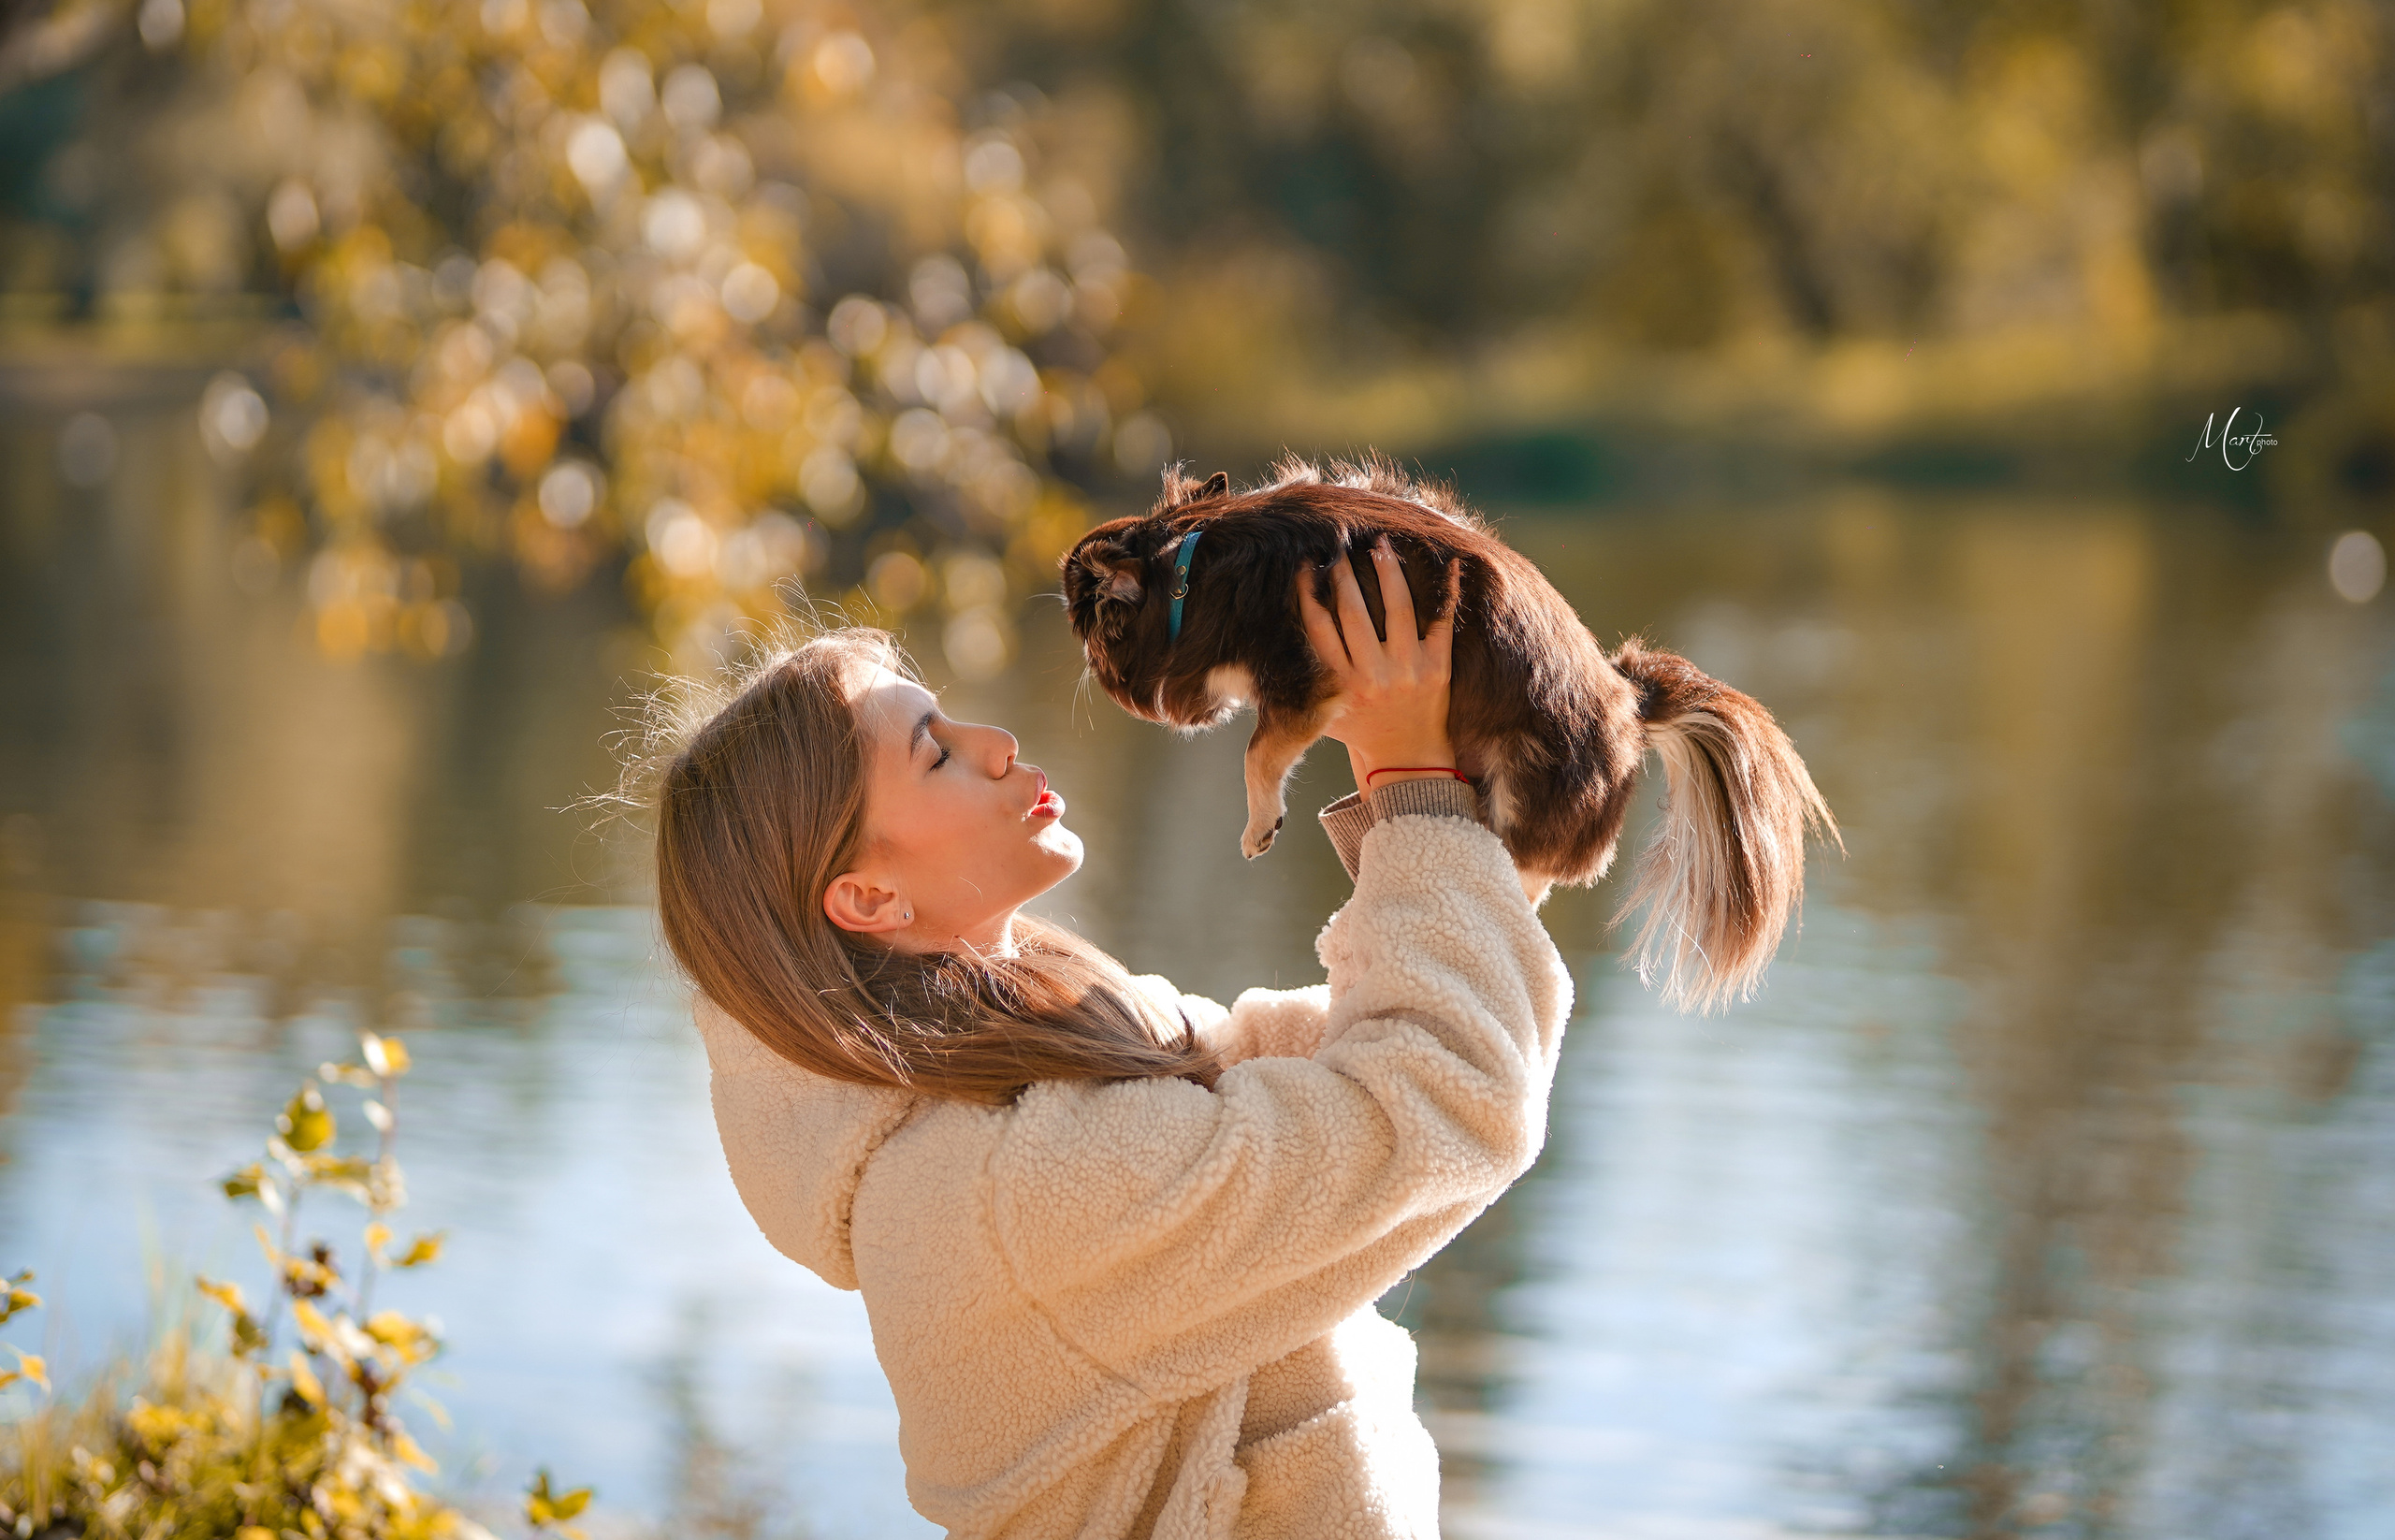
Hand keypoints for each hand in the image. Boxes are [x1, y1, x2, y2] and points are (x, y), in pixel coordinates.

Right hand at [1297, 540, 1462, 790]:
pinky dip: (1446, 591)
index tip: (1307, 565)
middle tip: (1340, 545)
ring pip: (1397, 608)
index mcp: (1341, 684)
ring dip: (1388, 571)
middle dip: (1344, 574)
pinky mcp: (1439, 669)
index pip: (1318, 628)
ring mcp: (1408, 670)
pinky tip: (1446, 562)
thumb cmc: (1361, 732)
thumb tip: (1273, 642)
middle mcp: (1372, 676)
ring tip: (1381, 544)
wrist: (1407, 760)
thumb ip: (1307, 680)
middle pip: (1353, 612)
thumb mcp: (1324, 711)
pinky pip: (1443, 622)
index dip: (1309, 593)